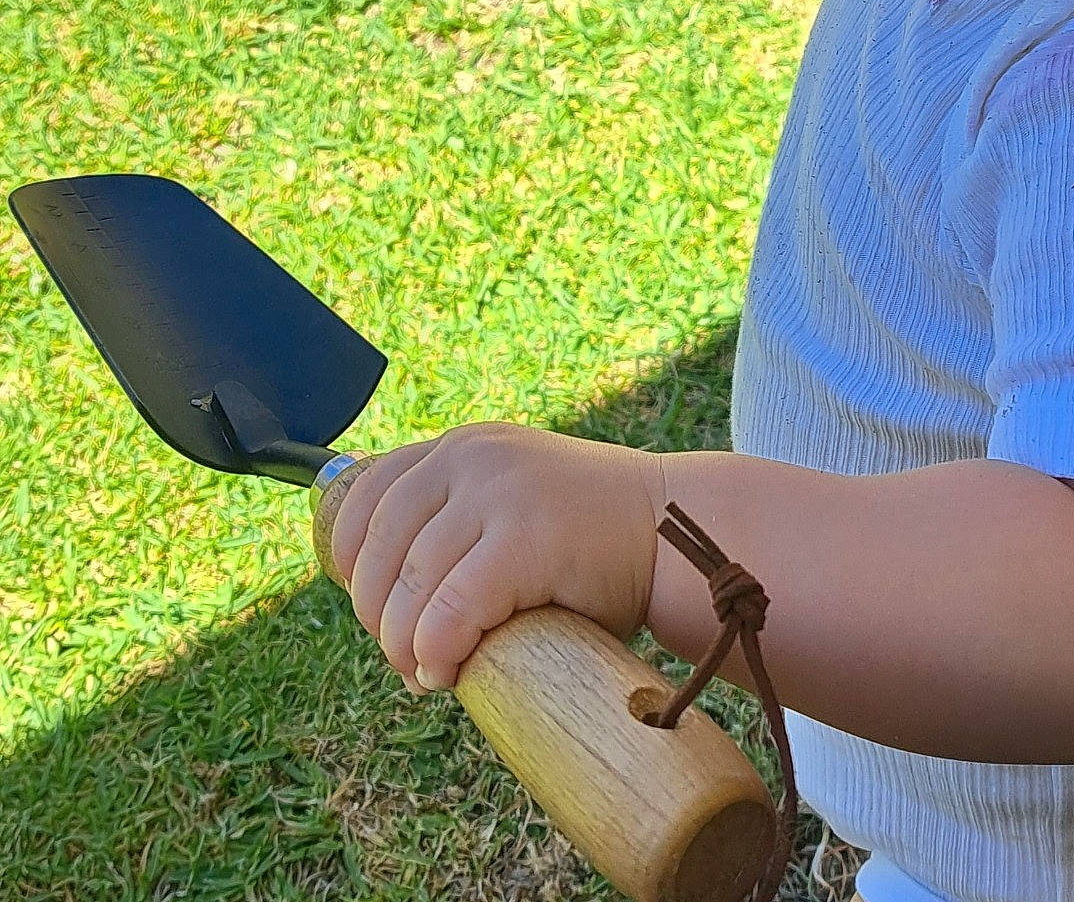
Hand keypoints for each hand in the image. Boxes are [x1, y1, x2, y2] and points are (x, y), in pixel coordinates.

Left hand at [329, 422, 666, 695]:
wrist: (677, 533)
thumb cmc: (594, 540)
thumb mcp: (512, 504)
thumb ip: (460, 521)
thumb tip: (385, 598)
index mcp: (464, 448)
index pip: (368, 492)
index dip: (350, 558)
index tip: (370, 605)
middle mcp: (472, 457)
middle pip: (378, 544)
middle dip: (377, 613)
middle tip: (404, 657)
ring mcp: (499, 492)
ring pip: (409, 584)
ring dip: (404, 645)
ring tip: (426, 673)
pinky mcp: (524, 537)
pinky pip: (449, 609)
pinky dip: (437, 650)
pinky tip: (448, 672)